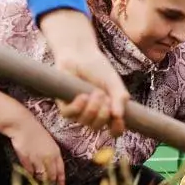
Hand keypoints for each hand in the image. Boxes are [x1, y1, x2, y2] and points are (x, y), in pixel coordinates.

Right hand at [8, 119, 65, 184]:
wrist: (24, 127)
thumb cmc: (37, 134)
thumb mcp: (49, 144)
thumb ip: (51, 157)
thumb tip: (51, 171)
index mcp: (55, 152)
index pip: (60, 170)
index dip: (61, 180)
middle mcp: (48, 157)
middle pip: (51, 175)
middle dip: (50, 183)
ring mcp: (37, 159)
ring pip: (40, 175)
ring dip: (40, 179)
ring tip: (38, 182)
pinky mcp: (26, 160)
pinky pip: (30, 172)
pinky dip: (30, 174)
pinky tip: (30, 172)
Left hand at [40, 9, 128, 135]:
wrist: (80, 55)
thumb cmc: (98, 68)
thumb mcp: (114, 82)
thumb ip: (120, 98)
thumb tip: (119, 116)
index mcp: (108, 108)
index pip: (113, 128)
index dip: (116, 129)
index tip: (119, 121)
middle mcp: (93, 113)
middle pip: (98, 126)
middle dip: (103, 114)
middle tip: (104, 96)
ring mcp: (78, 111)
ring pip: (85, 121)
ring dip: (92, 108)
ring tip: (95, 91)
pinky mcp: (64, 105)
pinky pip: (70, 115)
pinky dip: (78, 107)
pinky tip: (82, 95)